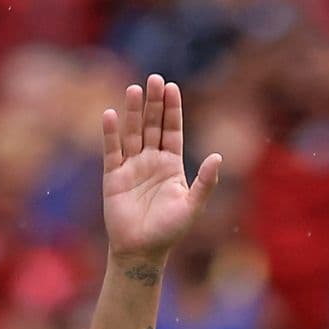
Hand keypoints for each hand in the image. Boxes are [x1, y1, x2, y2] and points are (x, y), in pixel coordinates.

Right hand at [102, 74, 221, 261]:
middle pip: (152, 125)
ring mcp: (131, 166)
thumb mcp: (192, 206)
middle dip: (154, 103)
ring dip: (133, 112)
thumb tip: (218, 157)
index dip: (172, 110)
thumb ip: (205, 182)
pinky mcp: (113, 176)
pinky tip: (110, 114)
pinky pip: (112, 150)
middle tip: (154, 78)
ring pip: (132, 133)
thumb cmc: (169, 231)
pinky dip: (110, 133)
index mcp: (171, 165)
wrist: (141, 250)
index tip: (172, 87)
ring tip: (134, 89)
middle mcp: (151, 161)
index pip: (172, 130)